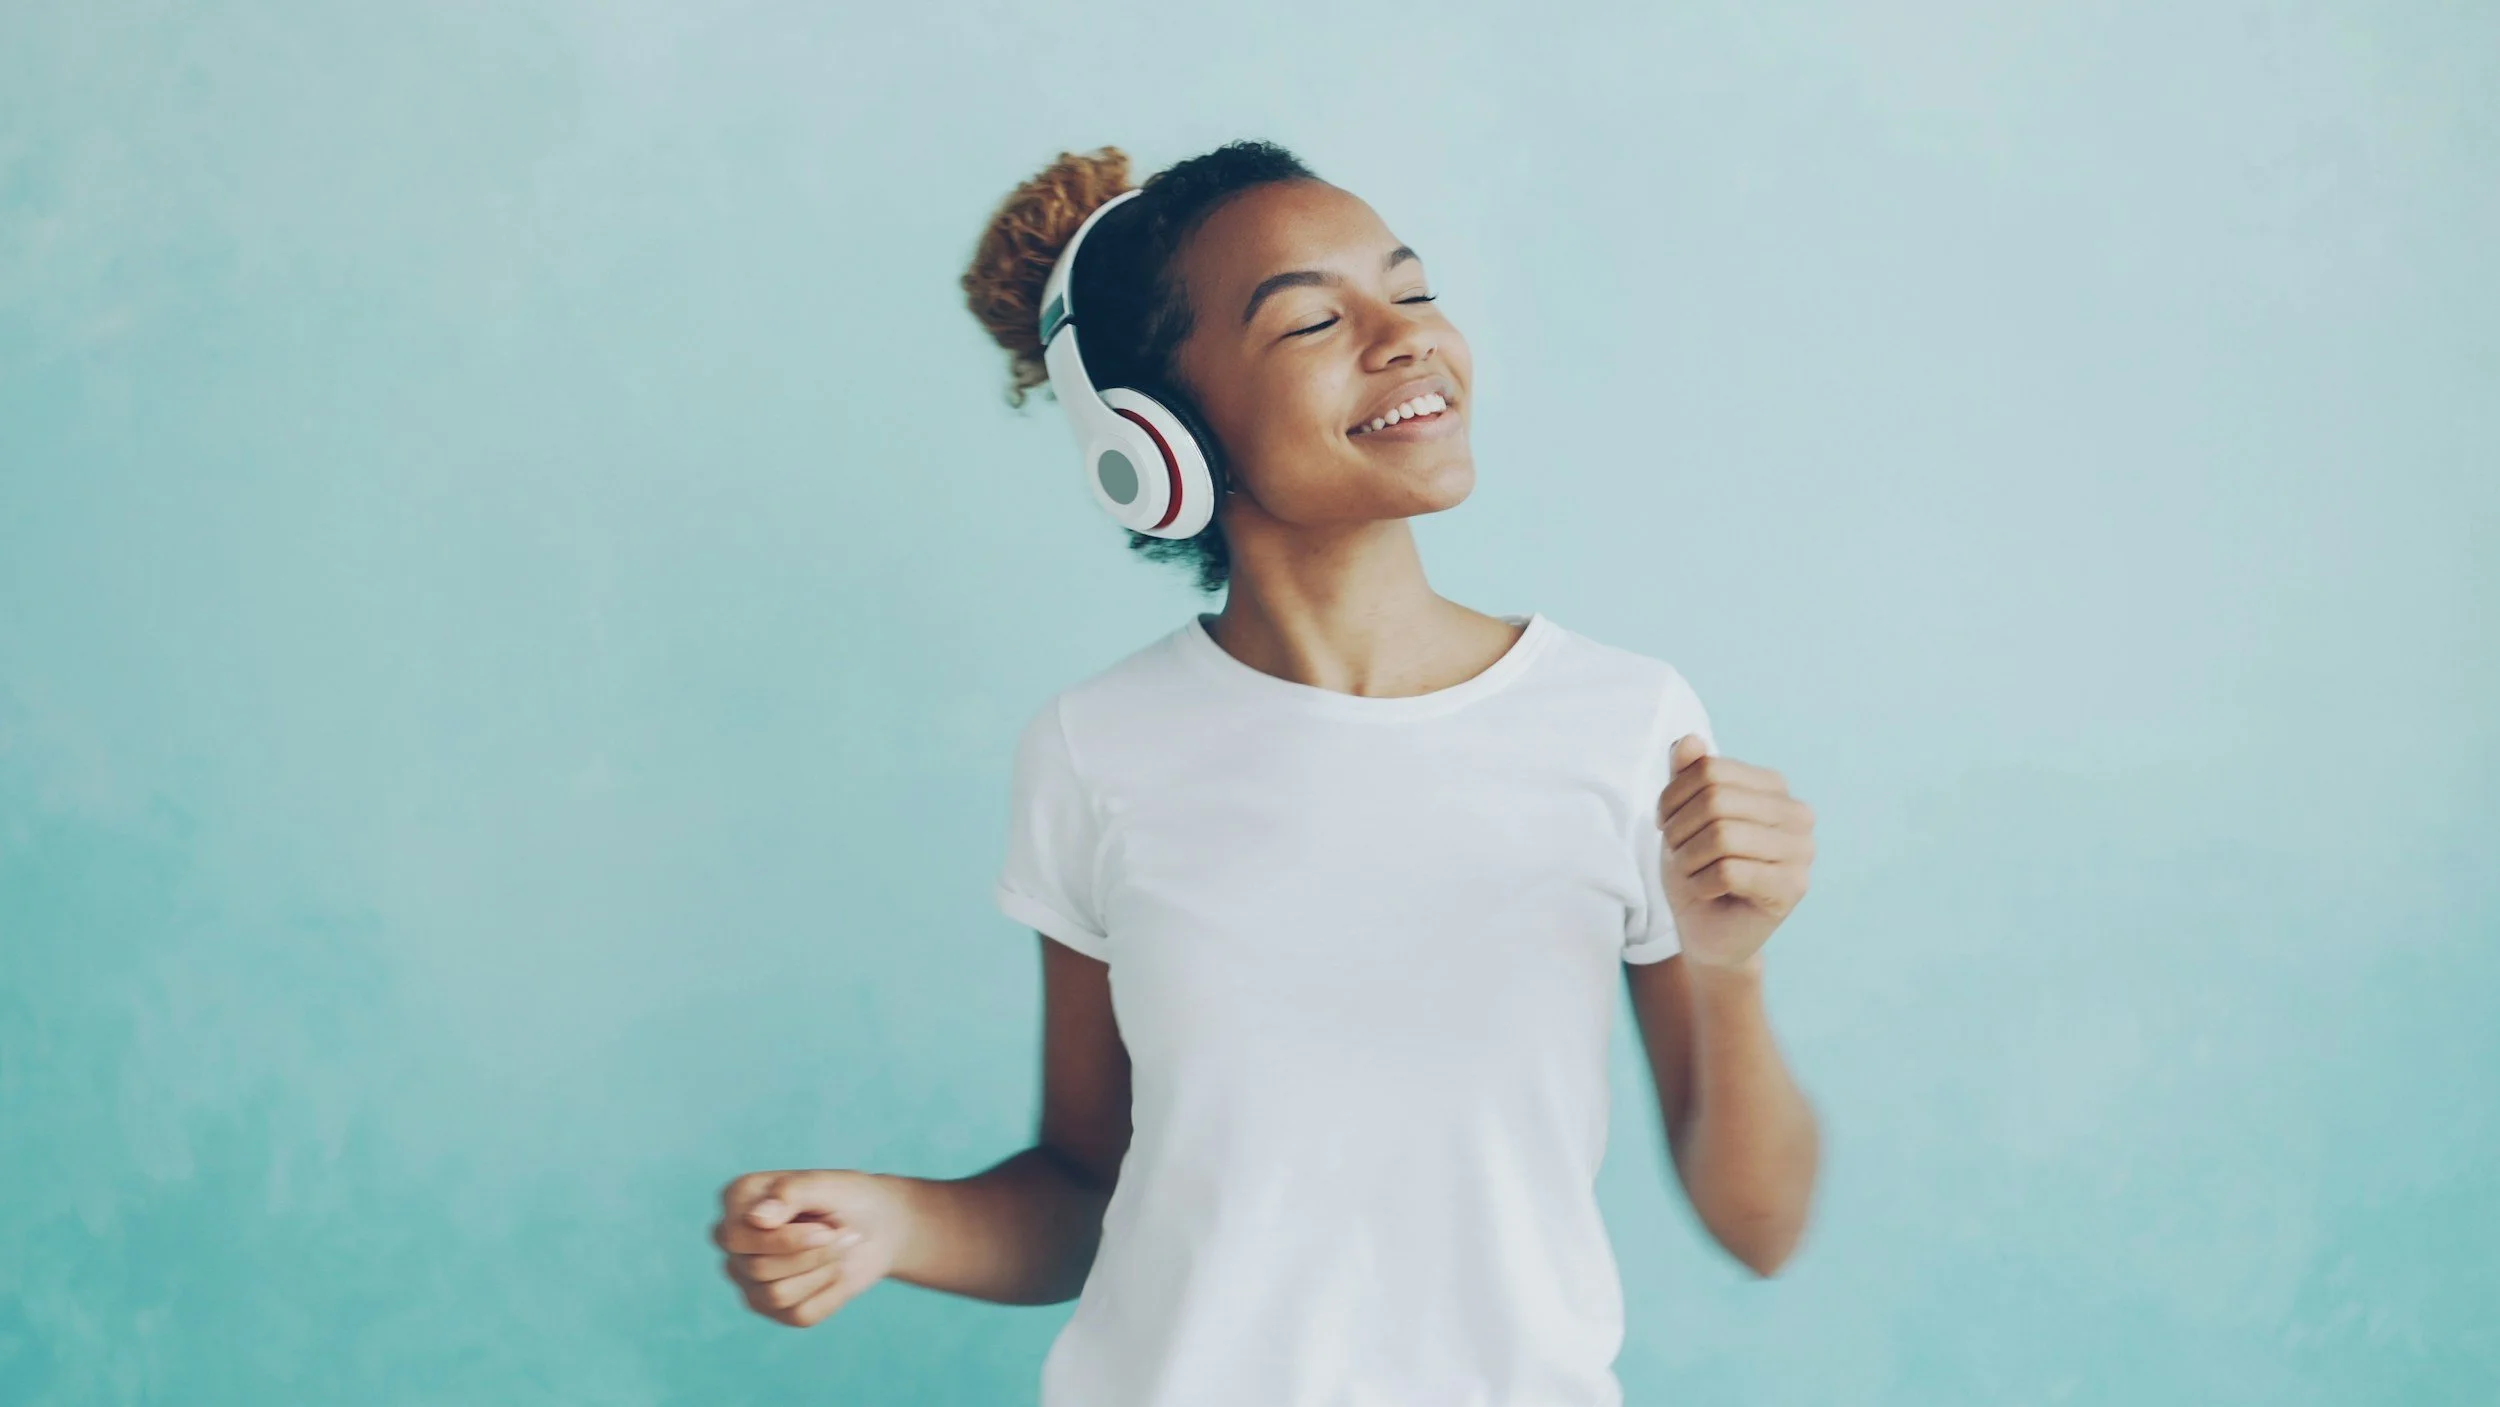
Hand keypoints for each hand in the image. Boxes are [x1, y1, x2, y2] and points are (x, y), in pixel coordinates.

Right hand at [713, 1168, 912, 1327]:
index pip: (736, 1237)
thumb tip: (756, 1218)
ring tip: (840, 1249)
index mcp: (739, 1200)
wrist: (879, 1228)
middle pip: (757, 1269)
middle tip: (840, 1235)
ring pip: (775, 1296)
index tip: (826, 1229)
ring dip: (822, 1271)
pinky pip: (799, 1315)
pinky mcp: (773, 1307)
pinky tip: (837, 1271)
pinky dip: (831, 1293)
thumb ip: (791, 1193)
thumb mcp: (828, 1185)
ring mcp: (750, 1277)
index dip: (784, 1241)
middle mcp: (736, 1241)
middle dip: (811, 1255)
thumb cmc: (849, 1198)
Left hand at [1655, 733, 1814, 971]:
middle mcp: (1798, 814)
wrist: (1708, 930)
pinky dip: (1701, 884)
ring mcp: (1802, 852)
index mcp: (1774, 787)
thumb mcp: (1684, 815)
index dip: (1672, 796)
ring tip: (1692, 872)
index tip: (1666, 823)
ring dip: (1689, 859)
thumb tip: (1689, 740)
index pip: (1709, 769)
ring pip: (1722, 836)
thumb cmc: (1698, 868)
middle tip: (1677, 853)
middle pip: (1715, 800)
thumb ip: (1686, 775)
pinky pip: (1728, 872)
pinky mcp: (1792, 888)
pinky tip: (1707, 892)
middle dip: (1679, 830)